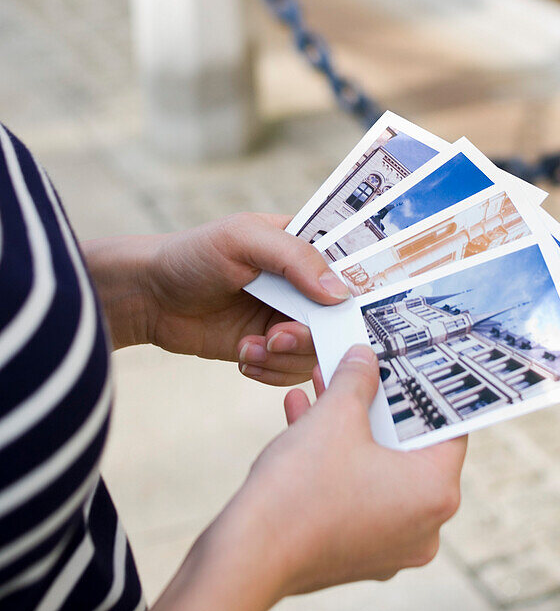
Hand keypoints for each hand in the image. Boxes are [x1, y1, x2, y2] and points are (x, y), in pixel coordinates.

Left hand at [84, 213, 348, 382]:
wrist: (148, 296)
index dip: (360, 290)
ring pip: (316, 349)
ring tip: (250, 347)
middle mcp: (303, 284)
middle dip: (311, 334)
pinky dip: (270, 371)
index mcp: (304, 246)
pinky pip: (290, 370)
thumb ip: (295, 258)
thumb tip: (340, 292)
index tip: (352, 312)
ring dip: (284, 355)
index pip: (352, 267)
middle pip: (339, 317)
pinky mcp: (268, 348)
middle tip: (276, 335)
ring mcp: (287, 317)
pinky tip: (243, 359)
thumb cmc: (193, 254)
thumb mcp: (243, 239)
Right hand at [140, 346, 466, 610]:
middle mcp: (424, 527)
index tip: (409, 367)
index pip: (450, 429)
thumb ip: (358, 378)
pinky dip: (336, 460)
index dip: (426, 391)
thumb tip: (364, 358)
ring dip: (350, 427)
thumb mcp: (335, 415)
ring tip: (321, 387)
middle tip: (361, 371)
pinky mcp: (356, 554)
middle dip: (377, 405)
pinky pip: (356, 494)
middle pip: (410, 448)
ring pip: (377, 469)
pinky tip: (301, 418)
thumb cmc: (301, 487)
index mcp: (435, 492)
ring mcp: (390, 546)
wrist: (248, 556)